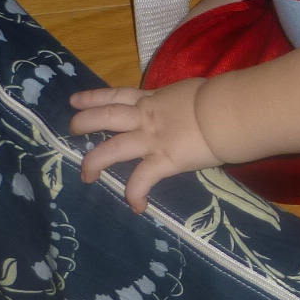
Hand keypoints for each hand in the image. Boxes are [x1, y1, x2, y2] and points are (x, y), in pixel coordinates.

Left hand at [69, 79, 220, 212]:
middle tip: (71, 129)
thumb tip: (187, 105)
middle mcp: (146, 118)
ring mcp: (151, 139)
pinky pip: (142, 179)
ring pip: (112, 148)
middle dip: (85, 122)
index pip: (118, 95)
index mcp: (153, 100)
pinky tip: (136, 206)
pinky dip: (136, 193)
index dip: (94, 98)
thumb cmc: (218, 98)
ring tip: (85, 174)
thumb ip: (180, 101)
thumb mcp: (191, 93)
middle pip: (106, 117)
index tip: (74, 101)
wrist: (227, 111)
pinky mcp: (163, 160)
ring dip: (94, 161)